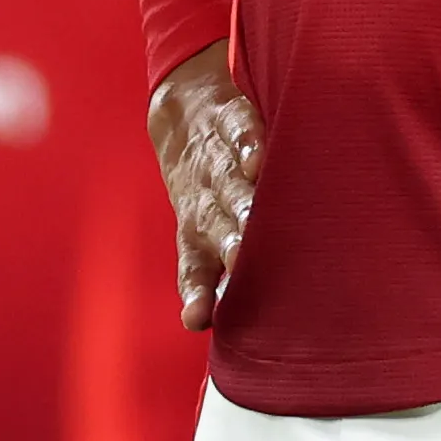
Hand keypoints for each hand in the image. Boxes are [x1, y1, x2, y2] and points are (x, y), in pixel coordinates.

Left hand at [148, 42, 258, 330]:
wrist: (183, 114)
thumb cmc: (205, 190)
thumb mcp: (200, 234)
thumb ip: (209, 278)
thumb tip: (208, 326)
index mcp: (196, 231)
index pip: (194, 268)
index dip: (195, 293)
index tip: (195, 319)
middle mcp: (205, 198)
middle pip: (217, 226)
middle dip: (228, 247)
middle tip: (238, 265)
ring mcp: (218, 159)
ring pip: (230, 184)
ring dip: (239, 203)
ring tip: (251, 221)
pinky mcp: (232, 122)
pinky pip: (242, 134)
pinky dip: (248, 146)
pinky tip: (257, 161)